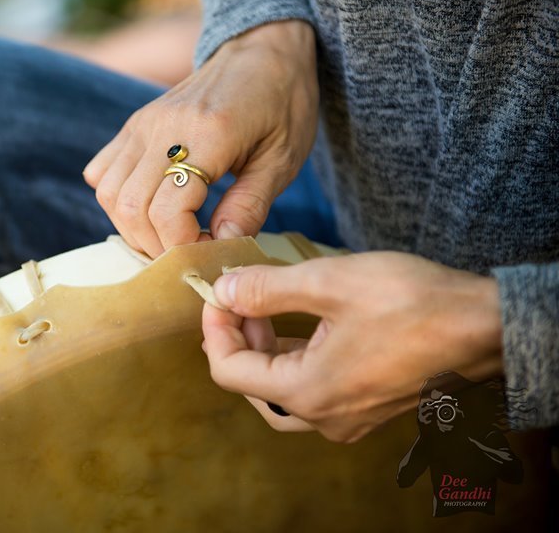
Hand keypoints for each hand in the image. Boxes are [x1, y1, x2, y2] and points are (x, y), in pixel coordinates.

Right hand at [83, 20, 317, 257]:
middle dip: (156, 244)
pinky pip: (102, 172)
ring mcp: (142, 124)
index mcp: (207, 135)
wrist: (263, 47)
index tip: (209, 250)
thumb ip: (250, 205)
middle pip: (130, 208)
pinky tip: (151, 206)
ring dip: (133, 227)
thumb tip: (221, 247)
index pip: (167, 212)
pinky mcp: (134, 124)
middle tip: (190, 249)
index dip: (183, 246)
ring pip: (109, 194)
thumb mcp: (282, 158)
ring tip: (169, 233)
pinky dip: (117, 200)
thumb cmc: (282, 101)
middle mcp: (163, 127)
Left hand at [201, 252, 503, 442]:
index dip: (215, 329)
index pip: (229, 371)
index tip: (217, 293)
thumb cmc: (412, 302)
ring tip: (264, 305)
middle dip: (238, 340)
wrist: (485, 325)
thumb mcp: (328, 282)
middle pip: (252, 386)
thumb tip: (223, 290)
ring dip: (266, 349)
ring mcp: (350, 418)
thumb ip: (265, 289)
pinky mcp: (368, 406)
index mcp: (308, 393)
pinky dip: (295, 357)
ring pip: (282, 390)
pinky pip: (314, 389)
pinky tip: (299, 322)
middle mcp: (325, 417)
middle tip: (239, 300)